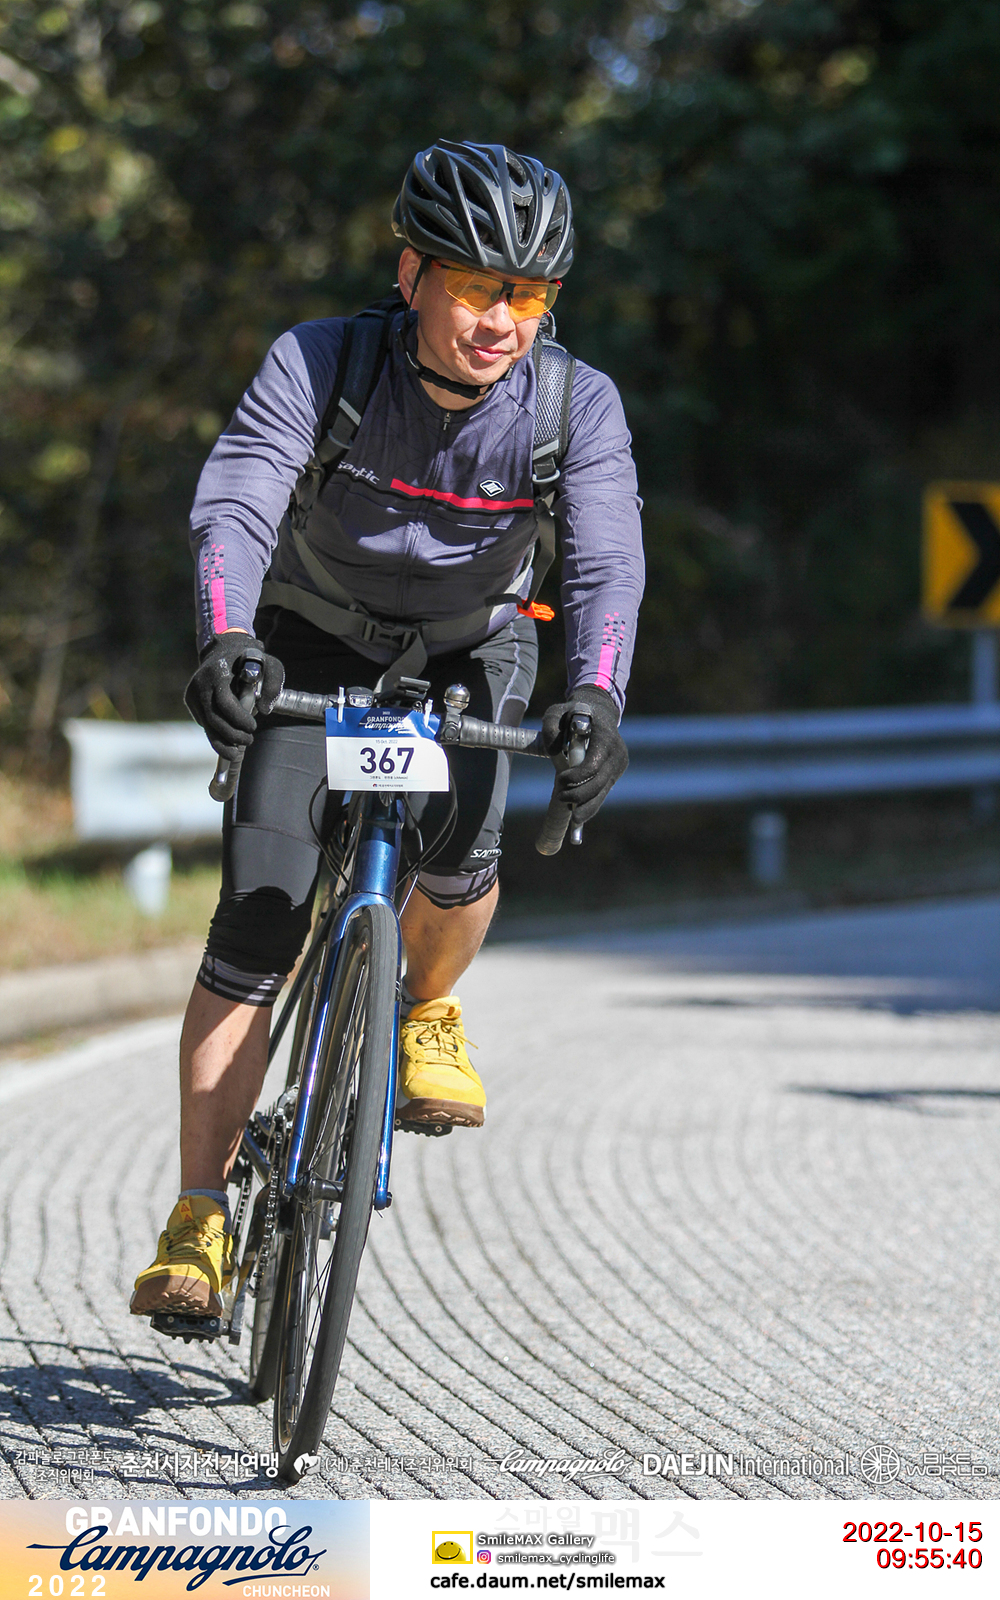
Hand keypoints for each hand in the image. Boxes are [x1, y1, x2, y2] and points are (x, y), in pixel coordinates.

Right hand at [184, 631, 283, 760]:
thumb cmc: (250, 660)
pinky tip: (229, 741)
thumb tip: (265, 710)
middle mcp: (201, 683)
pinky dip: (216, 735)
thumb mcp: (270, 665)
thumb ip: (273, 685)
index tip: (253, 727)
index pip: (224, 702)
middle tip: (249, 740)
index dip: (238, 719)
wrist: (224, 650)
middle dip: (232, 735)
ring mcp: (193, 693)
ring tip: (237, 752)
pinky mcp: (191, 701)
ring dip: (222, 742)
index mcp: (218, 672)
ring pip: (206, 725)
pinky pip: (204, 723)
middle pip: (214, 718)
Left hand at [541, 684, 627, 822]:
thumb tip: (553, 752)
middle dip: (579, 795)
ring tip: (573, 818)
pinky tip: (580, 813)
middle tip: (561, 797)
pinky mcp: (616, 772)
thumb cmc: (574, 712)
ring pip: (603, 792)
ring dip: (587, 806)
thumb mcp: (556, 712)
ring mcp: (619, 764)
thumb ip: (550, 727)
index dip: (576, 778)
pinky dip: (592, 803)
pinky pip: (604, 791)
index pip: (593, 766)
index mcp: (605, 737)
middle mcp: (616, 753)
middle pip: (599, 784)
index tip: (560, 779)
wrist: (599, 712)